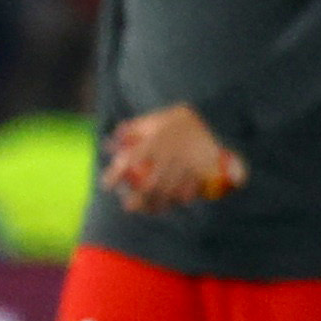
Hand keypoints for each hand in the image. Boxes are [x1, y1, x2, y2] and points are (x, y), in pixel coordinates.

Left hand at [104, 105, 242, 214]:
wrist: (213, 111)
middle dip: (139, 199)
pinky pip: (192, 187)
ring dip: (160, 203)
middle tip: (130, 207)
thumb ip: (130, 131)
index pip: (128, 161)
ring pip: (171, 190)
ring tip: (152, 209)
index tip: (107, 186)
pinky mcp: (203, 168)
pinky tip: (179, 202)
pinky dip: (184, 197)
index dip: (115, 175)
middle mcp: (169, 154)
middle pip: (151, 184)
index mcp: (153, 141)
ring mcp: (187, 162)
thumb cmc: (174, 119)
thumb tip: (109, 146)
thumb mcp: (152, 120)